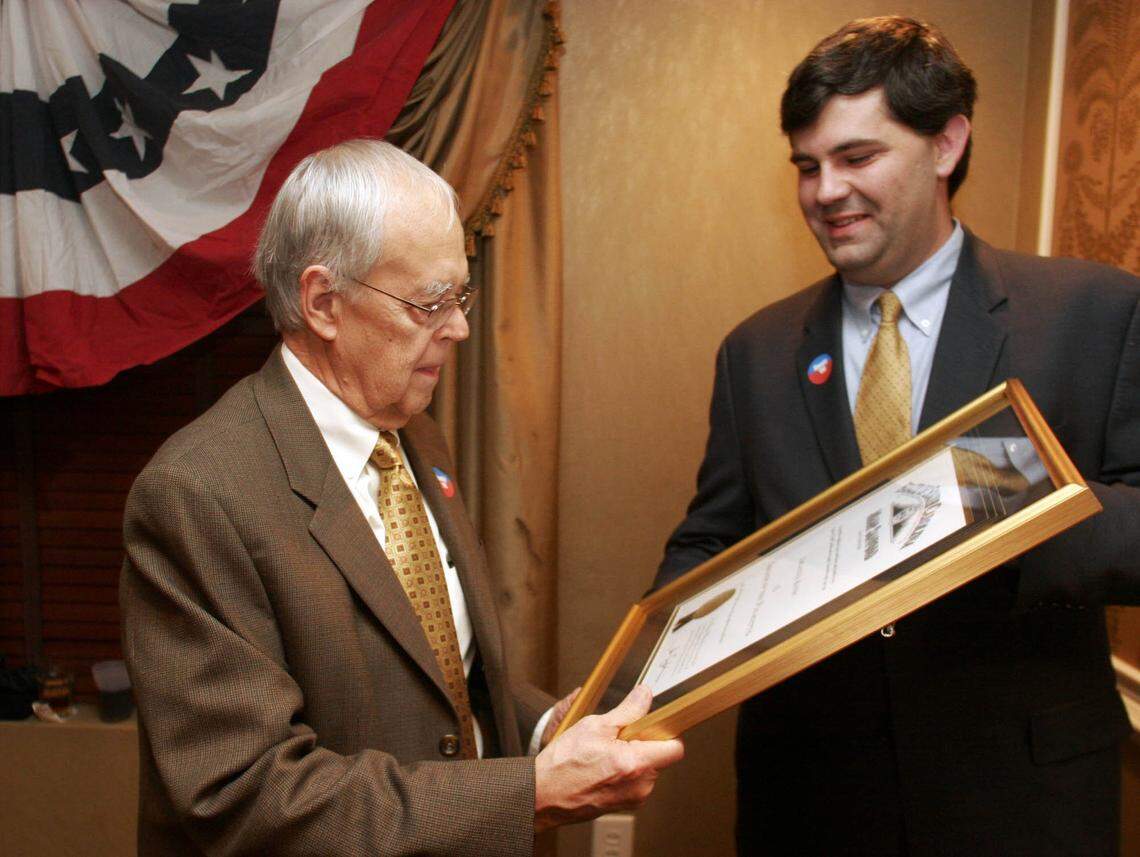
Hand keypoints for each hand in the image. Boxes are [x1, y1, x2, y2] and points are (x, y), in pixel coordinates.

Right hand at [533, 685, 683, 831]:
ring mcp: (633, 798)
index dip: (666, 732)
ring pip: (648, 769)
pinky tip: (602, 766)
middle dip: (645, 743)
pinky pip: (635, 781)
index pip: (675, 747)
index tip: (654, 724)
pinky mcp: (624, 805)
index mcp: (635, 764)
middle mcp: (640, 786)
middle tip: (620, 736)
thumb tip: (644, 695)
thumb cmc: (563, 764)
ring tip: (606, 753)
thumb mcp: (594, 726)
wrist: (543, 795)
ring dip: (634, 757)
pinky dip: (625, 771)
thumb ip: (627, 711)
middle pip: (661, 757)